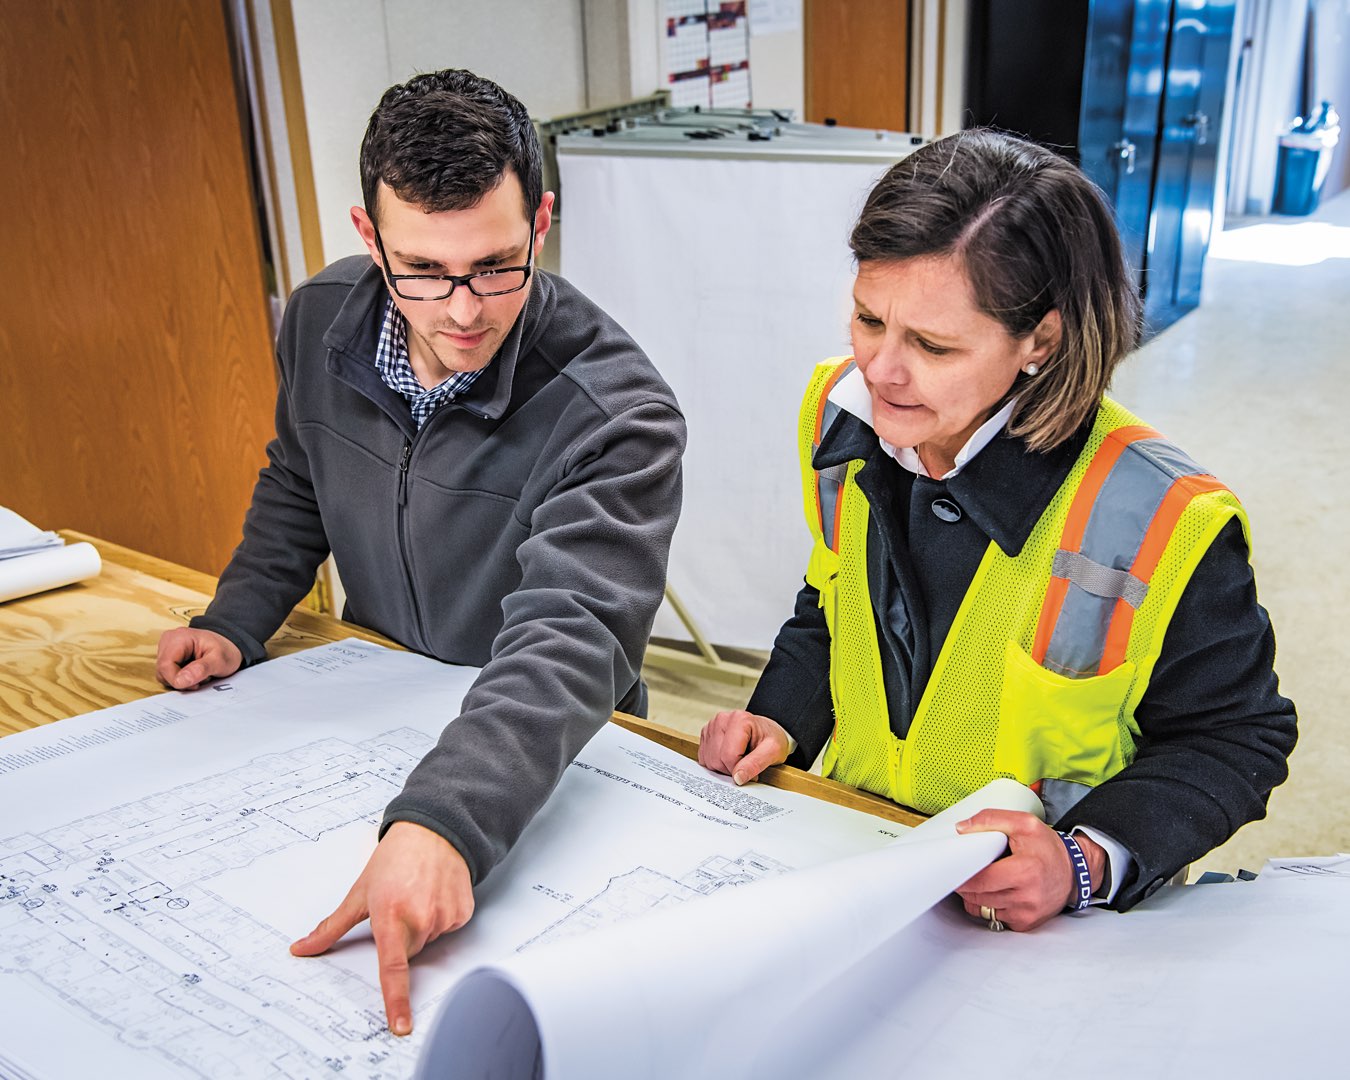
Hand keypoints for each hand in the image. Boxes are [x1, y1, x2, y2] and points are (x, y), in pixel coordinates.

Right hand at [155, 627, 242, 688]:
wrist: (230, 646)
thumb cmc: (225, 651)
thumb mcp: (219, 660)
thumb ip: (200, 669)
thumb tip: (179, 681)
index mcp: (178, 638)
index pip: (165, 666)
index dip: (177, 680)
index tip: (195, 684)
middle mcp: (168, 641)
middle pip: (162, 671)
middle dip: (181, 681)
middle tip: (202, 678)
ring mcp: (167, 648)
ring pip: (164, 675)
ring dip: (182, 680)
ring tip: (200, 674)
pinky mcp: (169, 656)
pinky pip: (168, 674)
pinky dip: (181, 678)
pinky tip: (194, 674)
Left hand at [289, 821, 474, 1035]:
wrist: (433, 831)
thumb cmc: (394, 859)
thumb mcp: (359, 892)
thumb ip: (331, 927)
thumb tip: (302, 948)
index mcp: (391, 916)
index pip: (393, 968)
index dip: (396, 1001)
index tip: (401, 1024)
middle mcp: (421, 918)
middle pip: (408, 953)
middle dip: (400, 936)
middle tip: (399, 905)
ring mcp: (445, 916)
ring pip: (428, 941)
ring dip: (421, 926)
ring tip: (418, 893)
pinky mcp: (463, 912)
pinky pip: (448, 930)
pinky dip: (441, 917)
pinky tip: (436, 893)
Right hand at [698, 709, 790, 785]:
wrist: (767, 732)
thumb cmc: (771, 739)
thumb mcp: (773, 751)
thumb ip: (755, 764)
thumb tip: (738, 777)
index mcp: (739, 719)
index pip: (729, 756)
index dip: (739, 771)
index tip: (752, 772)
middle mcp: (721, 719)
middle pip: (717, 759)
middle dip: (731, 769)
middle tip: (747, 763)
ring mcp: (711, 726)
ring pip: (709, 761)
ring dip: (724, 767)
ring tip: (739, 758)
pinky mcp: (706, 735)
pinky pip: (704, 759)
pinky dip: (716, 764)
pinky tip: (729, 757)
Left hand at [954, 810, 1105, 930]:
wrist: (1074, 872)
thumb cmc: (1048, 847)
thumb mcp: (1024, 823)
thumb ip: (991, 819)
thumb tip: (962, 828)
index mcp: (1025, 871)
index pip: (979, 880)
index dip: (962, 874)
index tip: (954, 867)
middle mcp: (1026, 897)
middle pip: (976, 896)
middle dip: (965, 884)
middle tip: (966, 870)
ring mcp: (1026, 913)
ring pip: (982, 909)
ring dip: (976, 896)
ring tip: (984, 879)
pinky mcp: (1026, 923)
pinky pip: (995, 917)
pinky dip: (990, 905)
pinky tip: (997, 891)